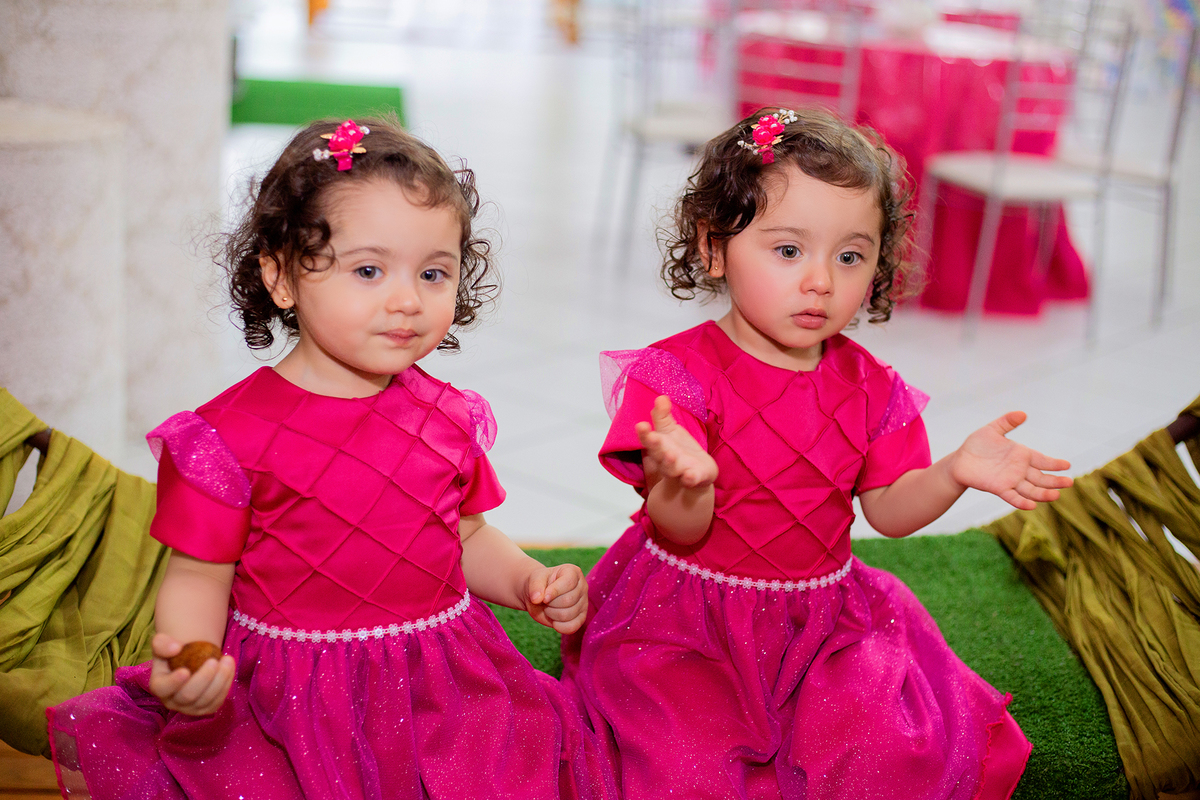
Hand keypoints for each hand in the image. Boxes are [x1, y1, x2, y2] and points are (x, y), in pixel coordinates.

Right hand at [149, 633, 235, 715]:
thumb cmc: (175, 650)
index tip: (185, 671)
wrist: (192, 657)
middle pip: (188, 696)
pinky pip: (218, 701)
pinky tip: (229, 668)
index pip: (163, 688)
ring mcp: (190, 707)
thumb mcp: (163, 642)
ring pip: (206, 700)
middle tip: (213, 661)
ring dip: (219, 680)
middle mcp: (173, 701)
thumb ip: (162, 643)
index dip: (173, 682)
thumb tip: (176, 648)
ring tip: (227, 660)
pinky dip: (226, 684)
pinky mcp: (207, 708)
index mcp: (159, 686)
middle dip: (203, 679)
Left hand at [524, 564, 586, 633]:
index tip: (544, 597)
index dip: (554, 591)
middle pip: (568, 601)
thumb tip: (536, 599)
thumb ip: (535, 587)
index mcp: (573, 572)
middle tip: (545, 601)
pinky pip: (572, 627)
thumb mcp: (534, 580)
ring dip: (552, 614)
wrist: (539, 597)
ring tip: (549, 608)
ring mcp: (584, 603)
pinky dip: (559, 627)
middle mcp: (582, 586)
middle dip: (550, 604)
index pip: (568, 582)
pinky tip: (554, 620)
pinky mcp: (581, 618)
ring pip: (567, 615)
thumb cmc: (539, 585)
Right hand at [636, 396, 717, 489]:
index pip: (649, 439)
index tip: (641, 425)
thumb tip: (661, 397)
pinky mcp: (694, 478)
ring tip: (670, 455)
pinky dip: (690, 479)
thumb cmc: (679, 450)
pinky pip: (691, 480)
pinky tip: (690, 476)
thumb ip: (662, 416)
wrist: (696, 474)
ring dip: (669, 463)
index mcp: (659, 446)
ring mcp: (679, 471)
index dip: (645, 434)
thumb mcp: (669, 431)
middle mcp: (665, 460)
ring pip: (671, 469)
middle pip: (658, 454)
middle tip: (652, 438)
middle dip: (655, 446)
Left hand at [950, 411, 1072, 510]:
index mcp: (1021, 455)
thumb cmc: (977, 445)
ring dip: (1043, 494)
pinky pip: (1013, 497)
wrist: (959, 460)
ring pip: (1031, 490)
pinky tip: (1032, 506)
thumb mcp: (992, 430)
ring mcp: (1011, 481)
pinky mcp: (999, 489)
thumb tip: (1023, 413)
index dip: (1054, 464)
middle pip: (1041, 478)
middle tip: (1069, 482)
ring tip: (1056, 495)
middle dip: (1055, 481)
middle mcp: (1019, 470)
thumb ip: (1007, 422)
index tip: (1067, 465)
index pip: (1042, 461)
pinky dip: (1022, 502)